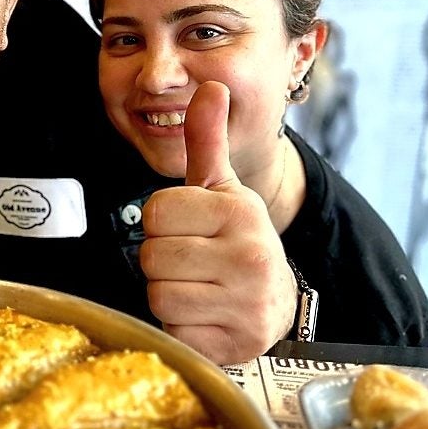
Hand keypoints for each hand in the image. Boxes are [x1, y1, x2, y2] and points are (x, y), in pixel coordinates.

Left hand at [139, 81, 297, 364]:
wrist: (275, 302)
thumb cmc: (234, 239)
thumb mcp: (221, 189)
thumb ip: (207, 140)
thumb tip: (210, 84)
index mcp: (240, 211)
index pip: (155, 212)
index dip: (162, 222)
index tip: (189, 229)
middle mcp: (250, 256)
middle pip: (152, 256)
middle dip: (163, 260)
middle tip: (192, 262)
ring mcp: (246, 304)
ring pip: (158, 295)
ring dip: (169, 294)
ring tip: (198, 287)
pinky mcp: (235, 344)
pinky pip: (173, 330)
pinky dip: (181, 327)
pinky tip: (205, 316)